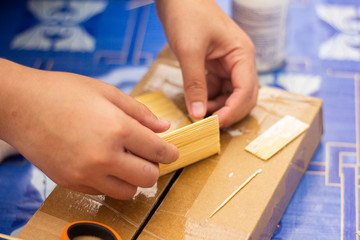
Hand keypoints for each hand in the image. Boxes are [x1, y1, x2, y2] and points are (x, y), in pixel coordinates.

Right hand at [0, 59, 178, 199]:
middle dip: (153, 166)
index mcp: (117, 129)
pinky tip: (102, 164)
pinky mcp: (70, 183)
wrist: (19, 104)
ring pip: (128, 191)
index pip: (159, 152)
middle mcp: (104, 157)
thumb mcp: (107, 93)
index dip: (171, 153)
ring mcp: (85, 174)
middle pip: (148, 178)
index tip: (172, 152)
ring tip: (124, 160)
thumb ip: (139, 113)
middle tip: (146, 154)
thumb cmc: (63, 92)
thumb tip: (164, 127)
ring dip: (133, 178)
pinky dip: (110, 182)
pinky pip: (103, 192)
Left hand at [155, 0, 257, 127]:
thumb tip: (197, 115)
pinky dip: (208, 98)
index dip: (233, 111)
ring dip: (217, 107)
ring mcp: (227, 63)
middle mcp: (239, 61)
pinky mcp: (214, 64)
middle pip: (243, 96)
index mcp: (242, 54)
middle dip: (228, 111)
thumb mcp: (189, 51)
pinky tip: (195, 102)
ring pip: (229, 94)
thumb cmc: (187, 14)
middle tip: (208, 124)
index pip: (246, 90)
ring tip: (197, 113)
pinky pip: (216, 88)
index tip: (214, 124)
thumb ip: (195, 84)